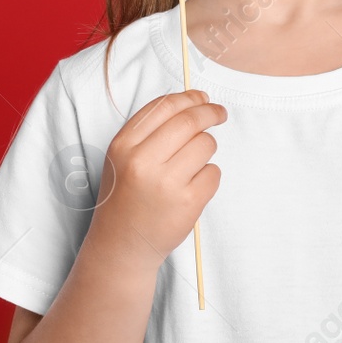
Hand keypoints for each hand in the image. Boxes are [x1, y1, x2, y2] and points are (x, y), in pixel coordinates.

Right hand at [87, 88, 224, 271]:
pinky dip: (209, 176)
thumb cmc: (126, 196)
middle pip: (189, 121)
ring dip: (206, 149)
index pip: (164, 107)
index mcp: (123, 145)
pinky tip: (192, 188)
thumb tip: (195, 102)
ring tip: (192, 165)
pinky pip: (213, 173)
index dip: (189, 98)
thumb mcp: (122, 158)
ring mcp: (166, 183)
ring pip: (205, 145)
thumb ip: (150, 130)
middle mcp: (142, 162)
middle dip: (210, 113)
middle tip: (219, 114)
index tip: (203, 98)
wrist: (122, 245)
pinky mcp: (187, 203)